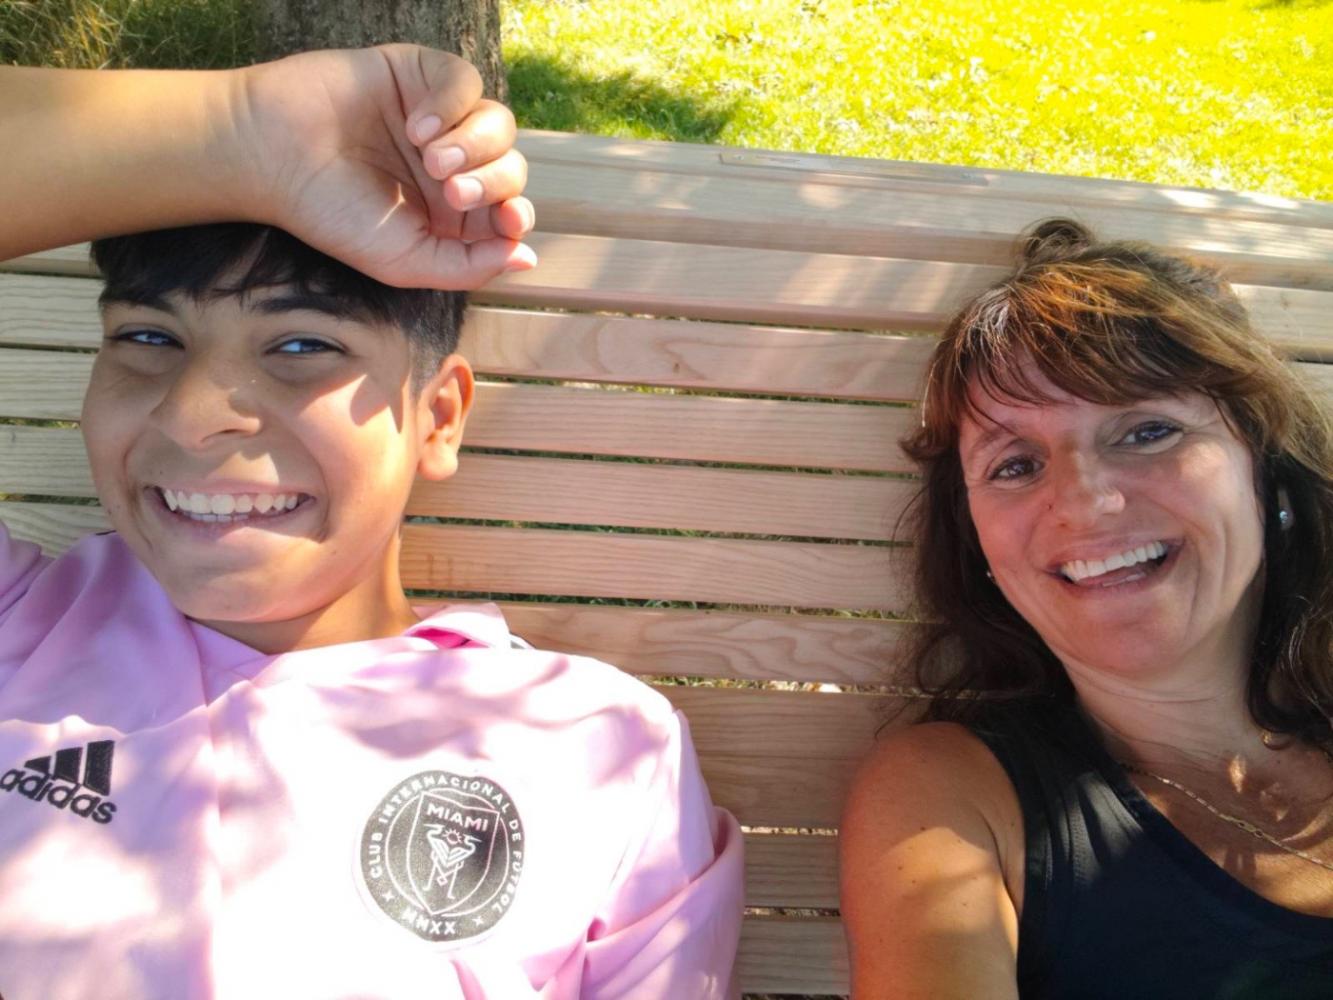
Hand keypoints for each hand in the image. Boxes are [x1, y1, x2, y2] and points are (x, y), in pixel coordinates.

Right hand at [237, 44, 534, 289]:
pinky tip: (417, 125)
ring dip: (475, 144)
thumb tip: (526, 259)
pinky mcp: (420, 75)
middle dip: (493, 182)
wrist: (272, 155)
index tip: (506, 219)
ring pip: (499, 125)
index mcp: (452, 215)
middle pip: (512, 169)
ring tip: (431, 157)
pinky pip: (466, 81)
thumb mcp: (405, 261)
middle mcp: (453, 167)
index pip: (510, 212)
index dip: (517, 215)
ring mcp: (440, 119)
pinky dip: (452, 103)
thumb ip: (468, 266)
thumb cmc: (333, 215)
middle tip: (449, 188)